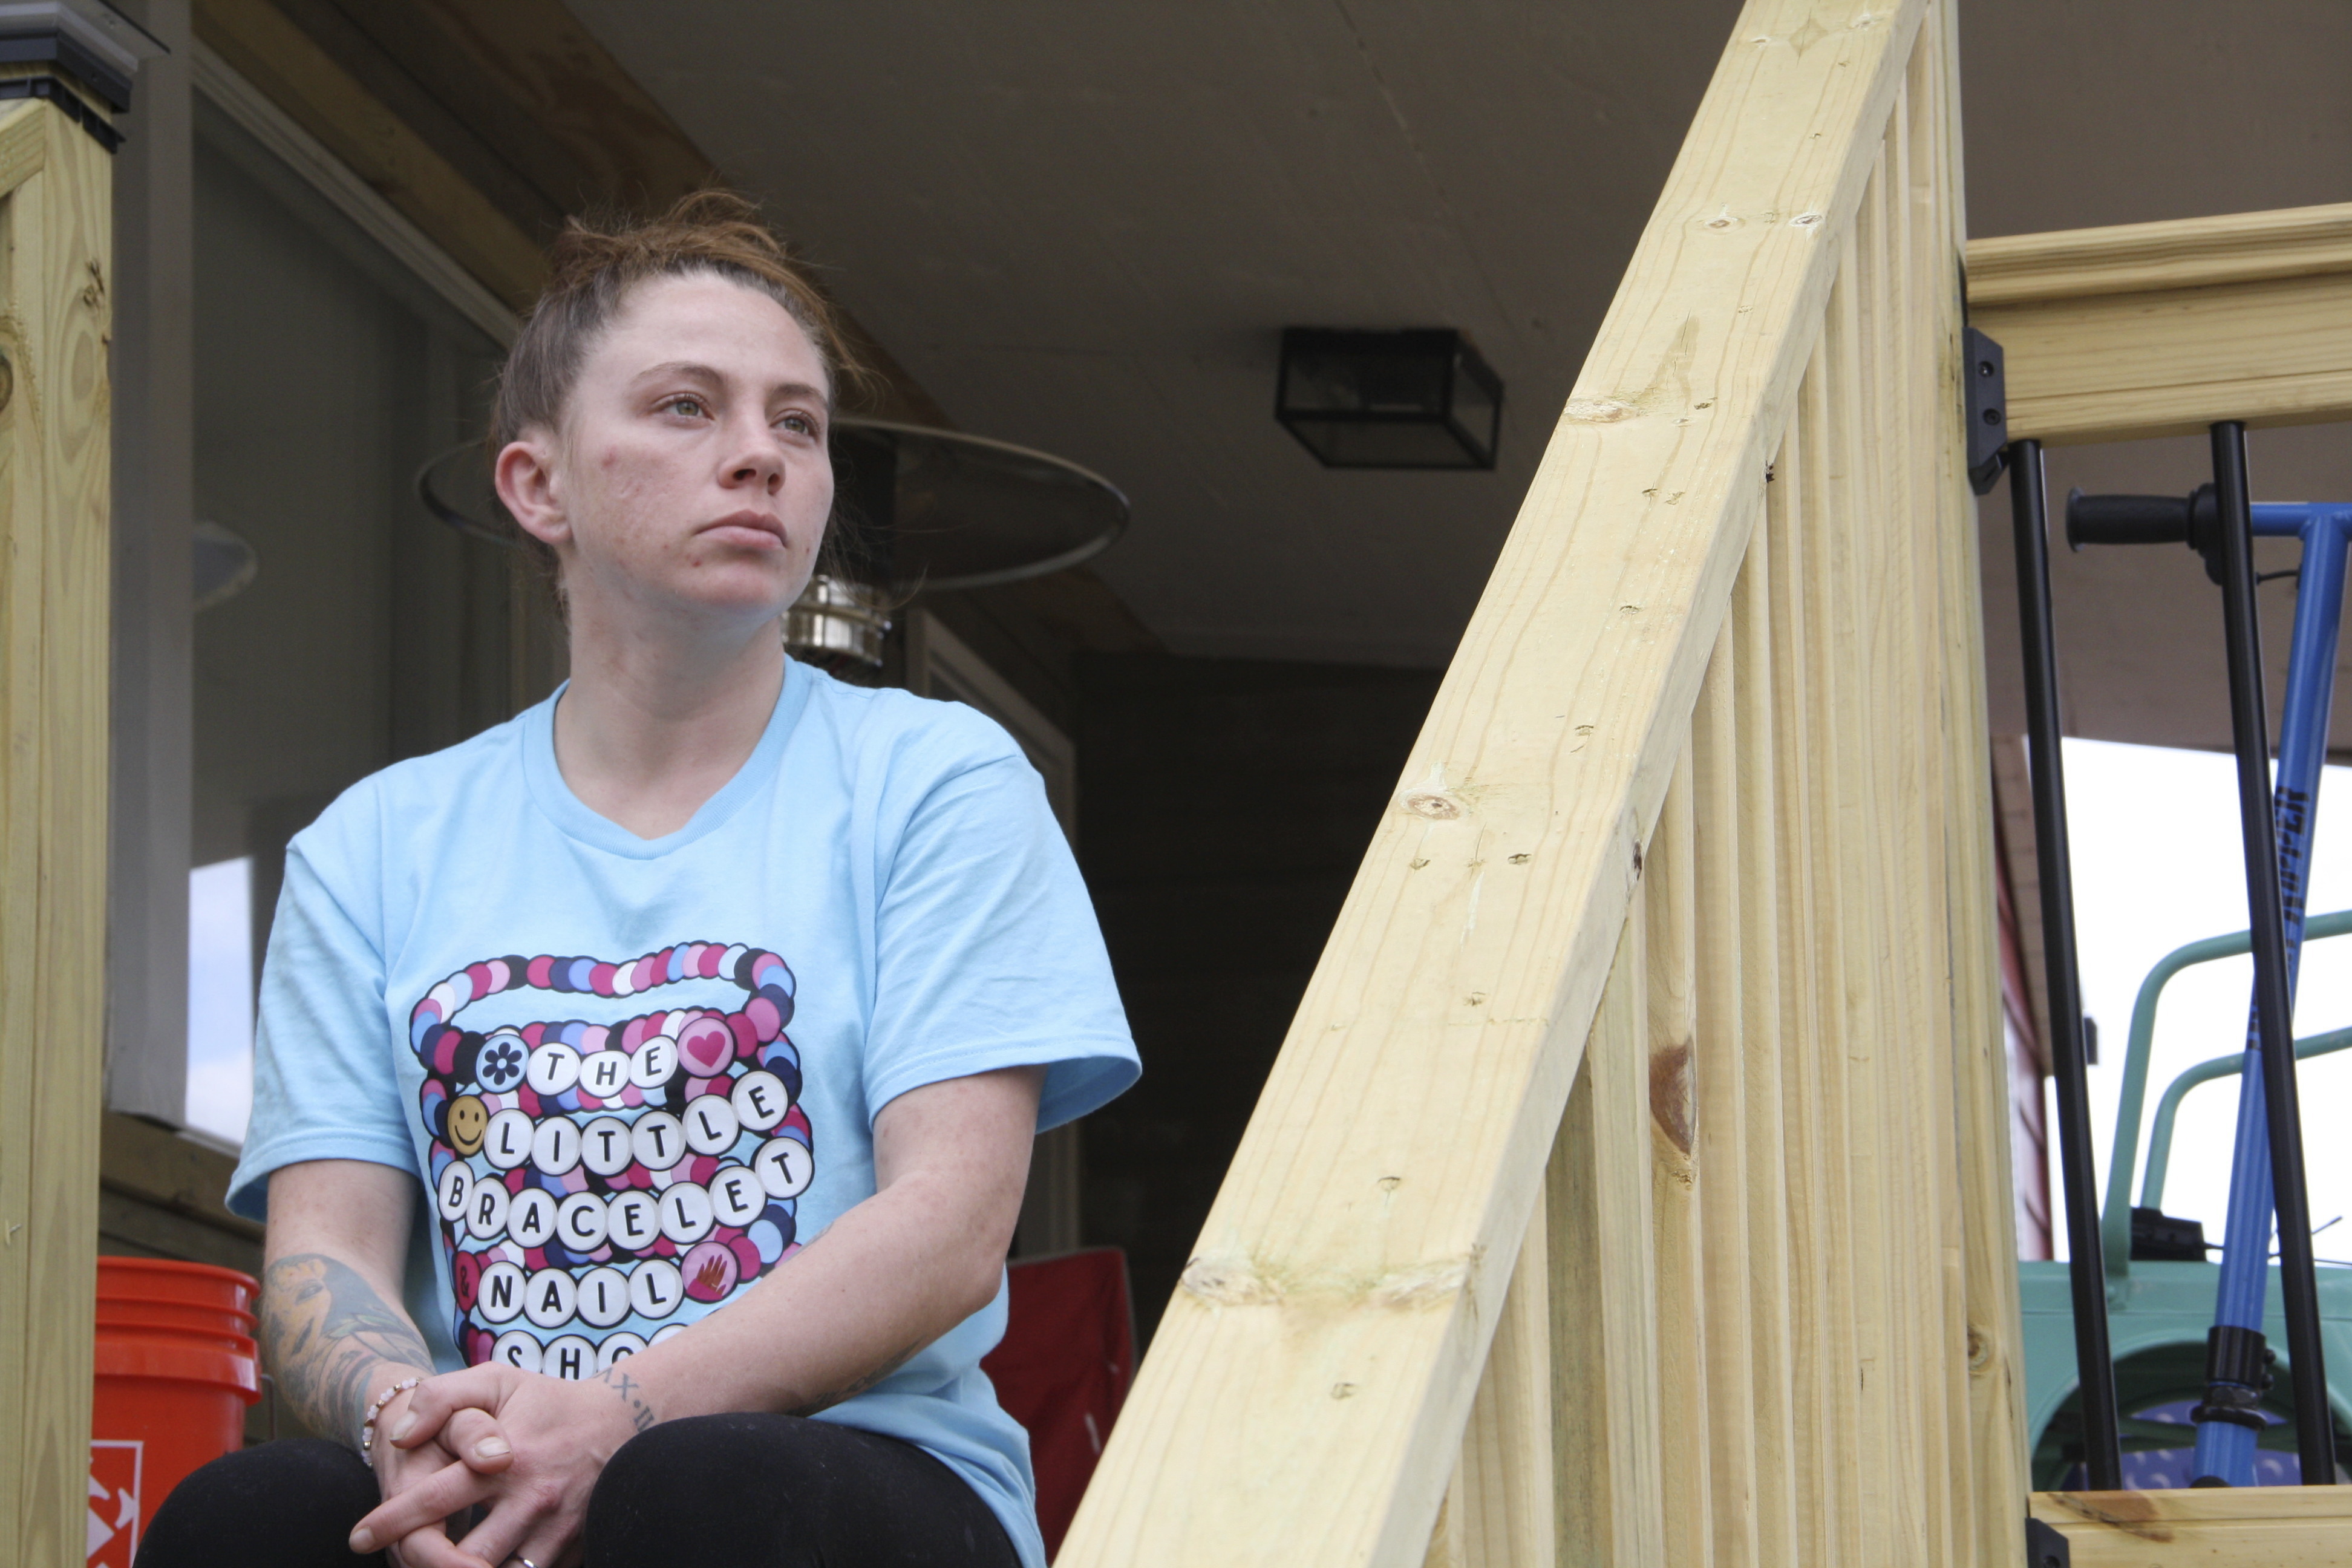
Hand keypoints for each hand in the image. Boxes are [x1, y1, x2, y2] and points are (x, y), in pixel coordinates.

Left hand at [353, 1364, 651, 1567]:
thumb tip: (399, 1438)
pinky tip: (481, 1566)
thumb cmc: (549, 1402)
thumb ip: (441, 1396)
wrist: (624, 1419)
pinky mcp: (574, 1547)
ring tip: (434, 1563)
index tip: (358, 1538)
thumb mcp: (497, 1381)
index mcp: (505, 1460)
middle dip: (422, 1565)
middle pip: (462, 1559)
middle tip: (398, 1560)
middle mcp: (529, 1500)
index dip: (389, 1523)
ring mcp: (555, 1529)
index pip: (433, 1501)